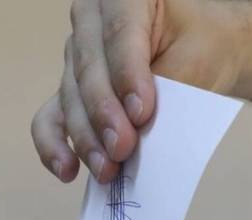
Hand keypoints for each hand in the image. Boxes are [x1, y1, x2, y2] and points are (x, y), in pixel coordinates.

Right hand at [31, 0, 249, 182]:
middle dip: (103, 114)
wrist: (200, 50)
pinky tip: (67, 170)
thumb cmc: (202, 45)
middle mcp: (90, 19)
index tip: (141, 113)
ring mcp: (76, 56)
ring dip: (86, 138)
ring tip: (107, 169)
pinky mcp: (69, 91)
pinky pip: (49, 118)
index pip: (119, 33)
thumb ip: (168, 86)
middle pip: (88, 69)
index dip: (127, 75)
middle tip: (123, 148)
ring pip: (70, 98)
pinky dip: (54, 145)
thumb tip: (138, 131)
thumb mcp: (198, 56)